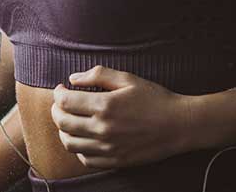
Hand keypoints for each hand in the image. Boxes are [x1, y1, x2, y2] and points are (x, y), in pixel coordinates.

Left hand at [50, 65, 193, 168]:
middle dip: (56, 110)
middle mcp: (103, 129)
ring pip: (70, 143)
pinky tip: (84, 137)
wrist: (179, 125)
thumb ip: (98, 75)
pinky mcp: (115, 161)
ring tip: (69, 120)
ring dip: (63, 130)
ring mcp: (108, 148)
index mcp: (105, 105)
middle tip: (60, 104)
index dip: (57, 94)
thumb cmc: (155, 98)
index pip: (65, 102)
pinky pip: (85, 159)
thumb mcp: (128, 79)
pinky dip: (78, 148)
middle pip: (62, 122)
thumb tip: (73, 78)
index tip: (61, 89)